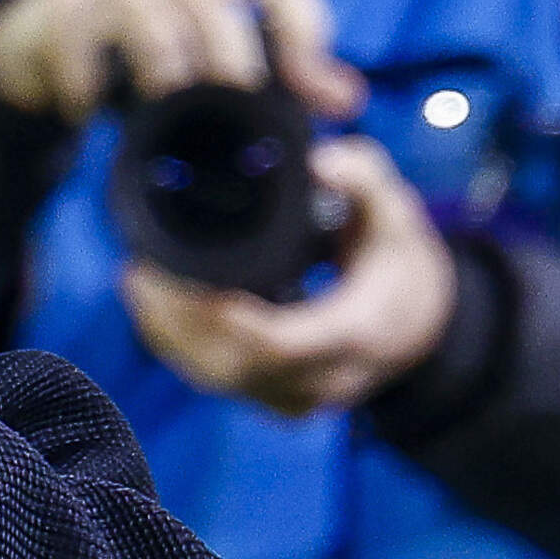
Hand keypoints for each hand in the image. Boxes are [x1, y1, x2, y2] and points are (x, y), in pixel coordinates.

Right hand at [0, 0, 365, 124]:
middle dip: (230, 44)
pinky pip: (78, 27)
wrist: (45, 48)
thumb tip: (347, 99)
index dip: (303, 22)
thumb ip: (284, 81)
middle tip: (238, 95)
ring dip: (159, 52)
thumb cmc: (146, 58)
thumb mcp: (218, 70)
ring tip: (164, 96)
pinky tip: (88, 108)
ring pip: (144, 0)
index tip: (309, 84)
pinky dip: (85, 72)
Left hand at [120, 137, 456, 417]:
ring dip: (170, 339)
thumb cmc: (404, 266)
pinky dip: (183, 351)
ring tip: (136, 284)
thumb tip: (319, 160)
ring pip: (220, 381)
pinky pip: (222, 383)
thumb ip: (366, 179)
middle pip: (234, 368)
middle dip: (176, 325)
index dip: (221, 316)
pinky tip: (155, 311)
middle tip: (137, 273)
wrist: (423, 326)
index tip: (175, 276)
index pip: (277, 341)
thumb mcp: (400, 215)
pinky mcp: (279, 399)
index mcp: (355, 333)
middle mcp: (325, 378)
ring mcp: (301, 396)